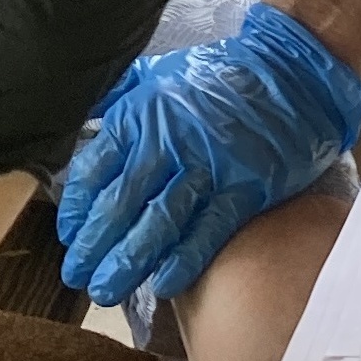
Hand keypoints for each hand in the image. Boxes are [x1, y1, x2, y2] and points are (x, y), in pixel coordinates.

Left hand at [57, 3, 360, 305]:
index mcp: (140, 114)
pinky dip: (184, 259)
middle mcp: (167, 141)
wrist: (290, 70)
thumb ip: (120, 97)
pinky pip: (208, 229)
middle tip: (77, 278)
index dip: (78, 209)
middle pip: (120, 204)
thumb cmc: (220, 74)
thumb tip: (85, 119)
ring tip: (106, 291)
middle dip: (94, 247)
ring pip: (158, 223)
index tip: (69, 237)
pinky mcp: (245, 186)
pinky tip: (162, 284)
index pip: (95, 169)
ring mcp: (208, 165)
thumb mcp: (159, 72)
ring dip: (128, 262)